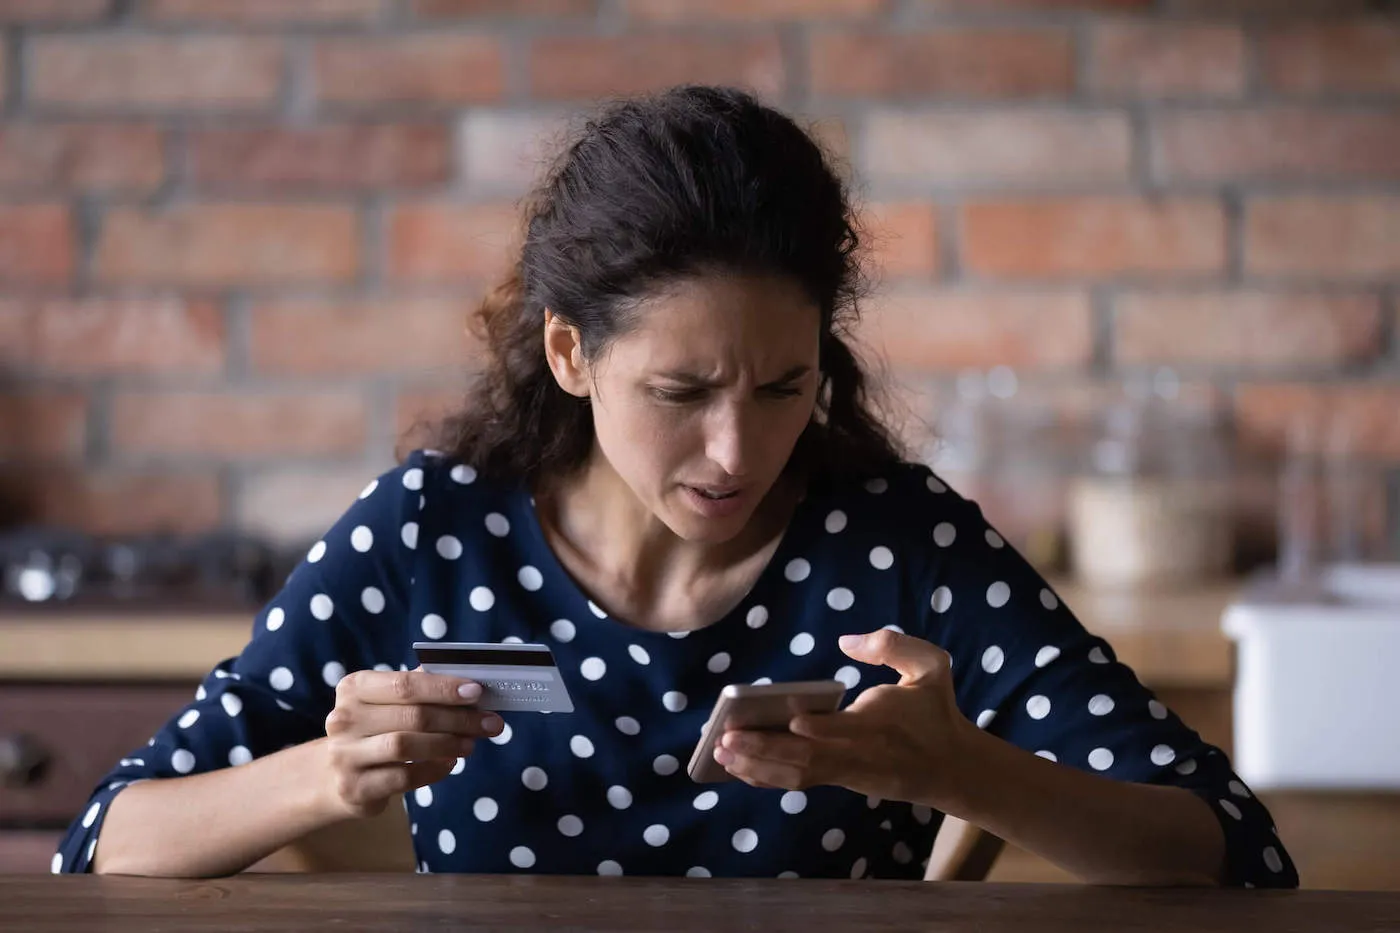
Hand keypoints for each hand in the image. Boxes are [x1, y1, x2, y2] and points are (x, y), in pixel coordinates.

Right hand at [320, 668, 502, 817]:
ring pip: (406, 746)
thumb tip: (469, 685)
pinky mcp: (355, 787)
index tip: (477, 692)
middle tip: (490, 723)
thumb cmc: (374, 729)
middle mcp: (344, 719)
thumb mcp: (387, 703)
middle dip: (457, 719)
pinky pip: (404, 777)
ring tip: (471, 743)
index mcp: (354, 688)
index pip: (405, 684)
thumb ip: (421, 689)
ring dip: (447, 744)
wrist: (335, 775)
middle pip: (412, 716)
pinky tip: (449, 763)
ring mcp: (346, 755)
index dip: (444, 688)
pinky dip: (433, 770)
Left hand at [714, 629, 975, 808]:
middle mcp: (858, 753)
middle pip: (808, 757)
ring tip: (720, 755)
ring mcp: (847, 772)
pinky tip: (738, 768)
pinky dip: (767, 777)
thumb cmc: (936, 711)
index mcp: (879, 723)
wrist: (952, 767)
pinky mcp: (840, 781)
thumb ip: (893, 646)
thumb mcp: (932, 666)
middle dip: (765, 749)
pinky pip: (800, 781)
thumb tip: (847, 641)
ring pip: (798, 774)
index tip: (793, 719)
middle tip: (725, 739)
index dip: (821, 728)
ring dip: (758, 767)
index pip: (847, 729)